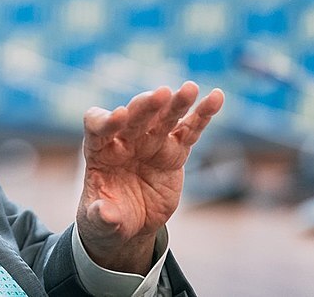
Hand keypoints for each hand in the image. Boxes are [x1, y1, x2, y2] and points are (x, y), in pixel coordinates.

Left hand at [75, 82, 223, 272]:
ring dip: (176, 103)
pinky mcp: (174, 152)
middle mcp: (124, 140)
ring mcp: (151, 144)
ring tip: (190, 89)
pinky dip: (202, 115)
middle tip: (160, 95)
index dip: (106, 120)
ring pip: (164, 119)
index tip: (120, 116)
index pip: (98, 126)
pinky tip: (216, 97)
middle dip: (146, 106)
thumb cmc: (107, 216)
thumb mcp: (99, 223)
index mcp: (98, 150)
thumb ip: (101, 217)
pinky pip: (189, 131)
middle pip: (134, 117)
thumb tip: (105, 213)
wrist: (129, 221)